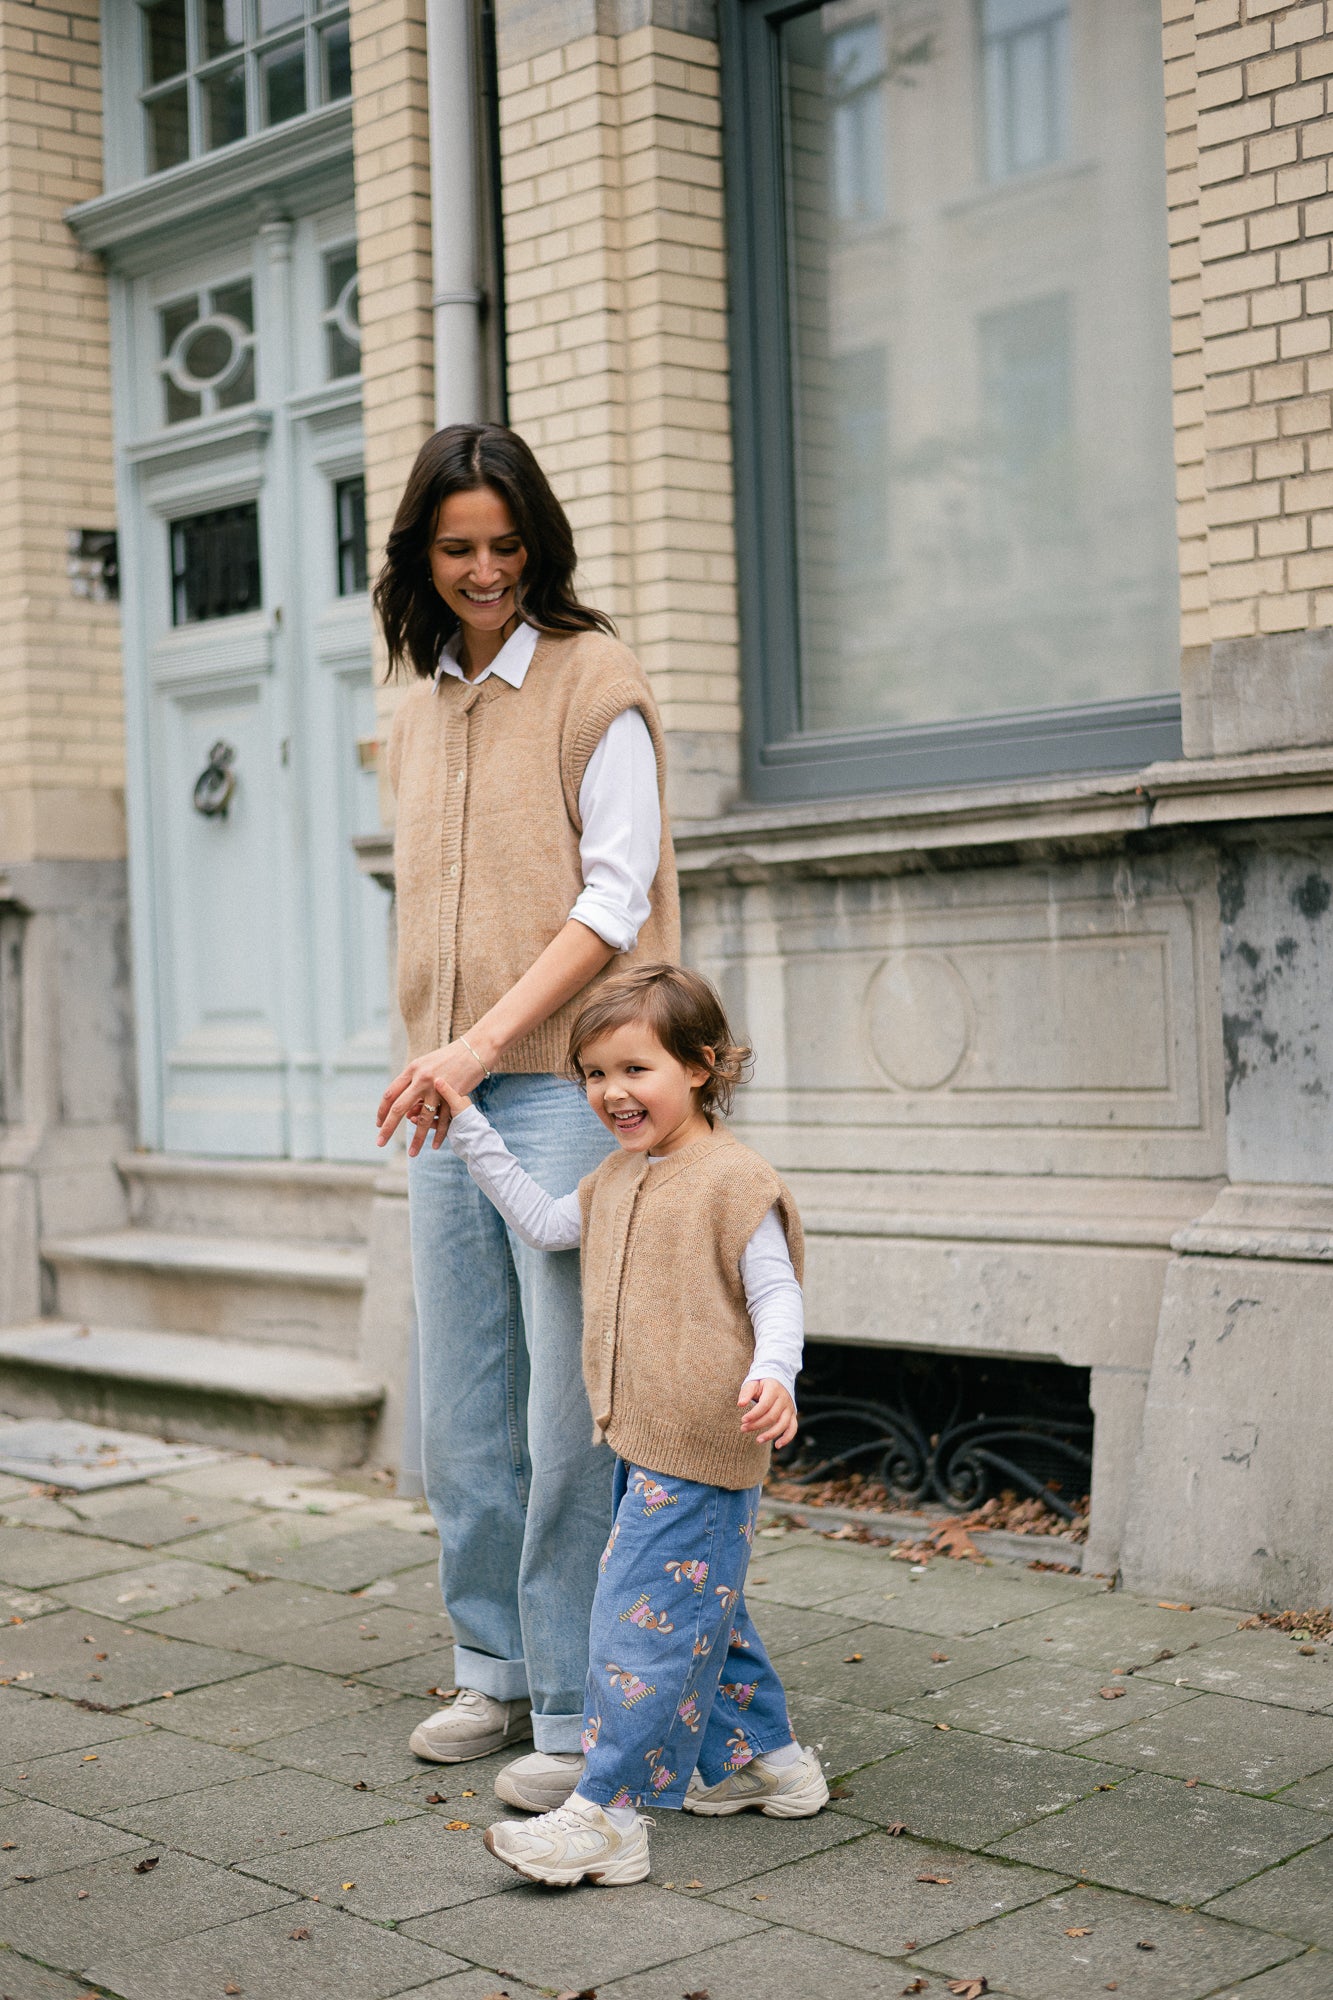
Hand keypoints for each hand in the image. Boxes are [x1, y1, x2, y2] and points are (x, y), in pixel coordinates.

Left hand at [376, 1039, 487, 1153]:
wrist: (474, 1050)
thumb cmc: (449, 1058)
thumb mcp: (426, 1064)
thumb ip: (413, 1081)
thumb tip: (403, 1101)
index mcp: (412, 1069)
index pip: (390, 1093)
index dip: (382, 1111)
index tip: (378, 1124)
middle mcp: (420, 1078)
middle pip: (399, 1108)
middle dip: (388, 1127)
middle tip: (380, 1142)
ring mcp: (436, 1088)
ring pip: (423, 1119)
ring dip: (417, 1138)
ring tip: (412, 1154)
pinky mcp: (452, 1095)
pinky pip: (443, 1119)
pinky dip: (440, 1134)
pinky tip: (434, 1146)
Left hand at [738, 1378, 797, 1447]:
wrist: (777, 1381)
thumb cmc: (761, 1384)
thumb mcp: (753, 1383)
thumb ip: (746, 1392)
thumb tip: (740, 1404)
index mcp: (774, 1389)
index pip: (764, 1405)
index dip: (754, 1414)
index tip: (743, 1420)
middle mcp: (784, 1399)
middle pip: (772, 1416)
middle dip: (757, 1425)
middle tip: (743, 1429)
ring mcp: (790, 1408)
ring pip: (783, 1424)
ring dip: (770, 1434)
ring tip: (758, 1440)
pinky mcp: (792, 1415)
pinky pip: (793, 1428)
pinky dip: (787, 1438)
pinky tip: (778, 1446)